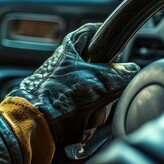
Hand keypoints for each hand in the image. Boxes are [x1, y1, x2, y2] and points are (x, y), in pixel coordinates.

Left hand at [0, 23, 139, 163]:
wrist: (31, 130)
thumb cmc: (56, 101)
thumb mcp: (98, 83)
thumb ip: (121, 74)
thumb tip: (133, 71)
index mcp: (73, 47)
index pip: (100, 32)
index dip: (113, 43)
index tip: (120, 58)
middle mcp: (68, 63)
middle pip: (104, 71)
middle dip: (106, 93)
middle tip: (99, 100)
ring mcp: (65, 86)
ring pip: (98, 95)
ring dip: (96, 111)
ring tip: (85, 118)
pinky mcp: (62, 106)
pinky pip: (86, 110)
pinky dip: (85, 121)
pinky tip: (78, 127)